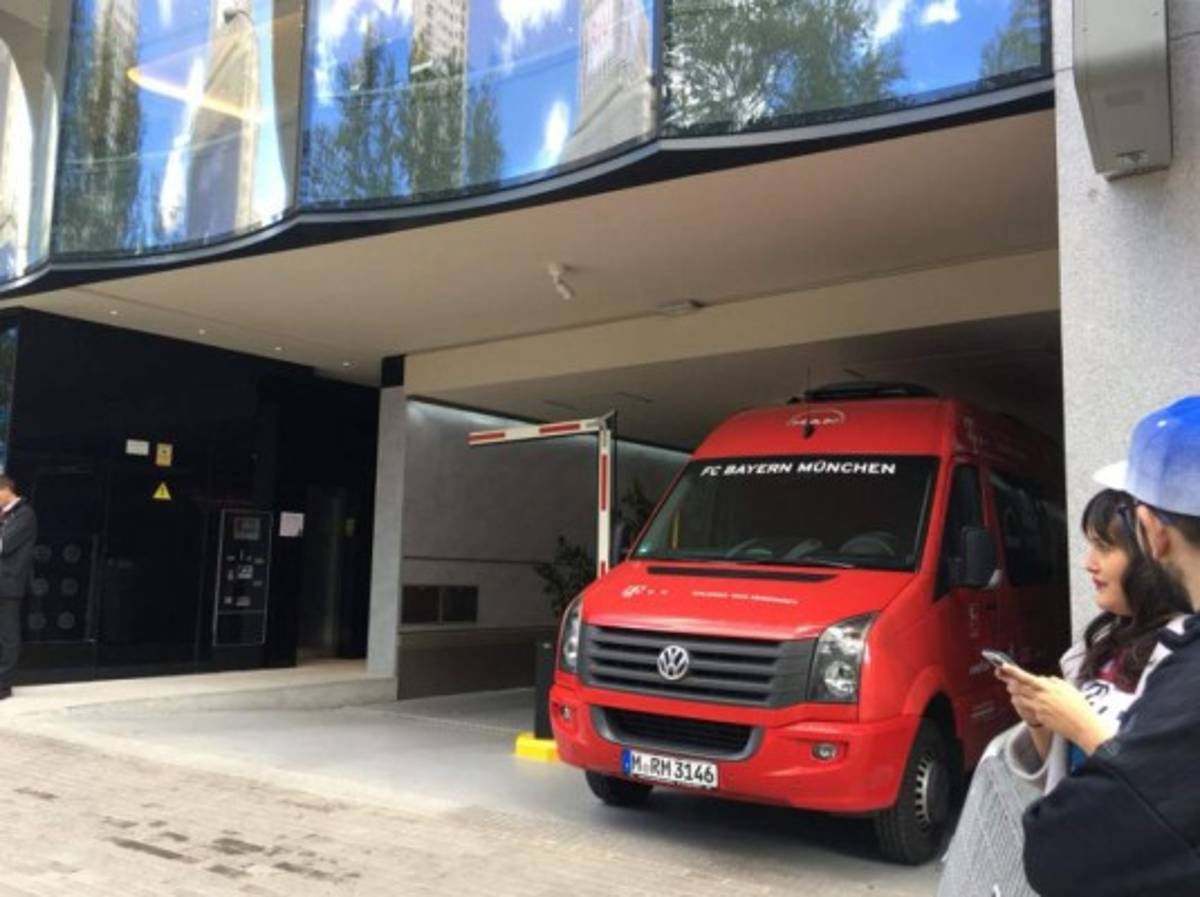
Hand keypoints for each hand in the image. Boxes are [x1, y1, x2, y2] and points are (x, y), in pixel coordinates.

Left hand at [998, 667, 1115, 754]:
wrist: (1084, 726)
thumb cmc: (1079, 707)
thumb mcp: (1068, 688)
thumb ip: (1054, 682)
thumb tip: (1044, 679)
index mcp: (1048, 688)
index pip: (1026, 677)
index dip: (1013, 671)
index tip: (1004, 666)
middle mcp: (1041, 697)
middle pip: (1018, 688)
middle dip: (1010, 683)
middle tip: (1008, 680)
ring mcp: (1038, 708)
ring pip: (1019, 699)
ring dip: (1016, 694)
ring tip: (1018, 692)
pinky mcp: (1039, 717)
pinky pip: (1027, 709)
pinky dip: (1025, 705)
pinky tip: (1030, 704)